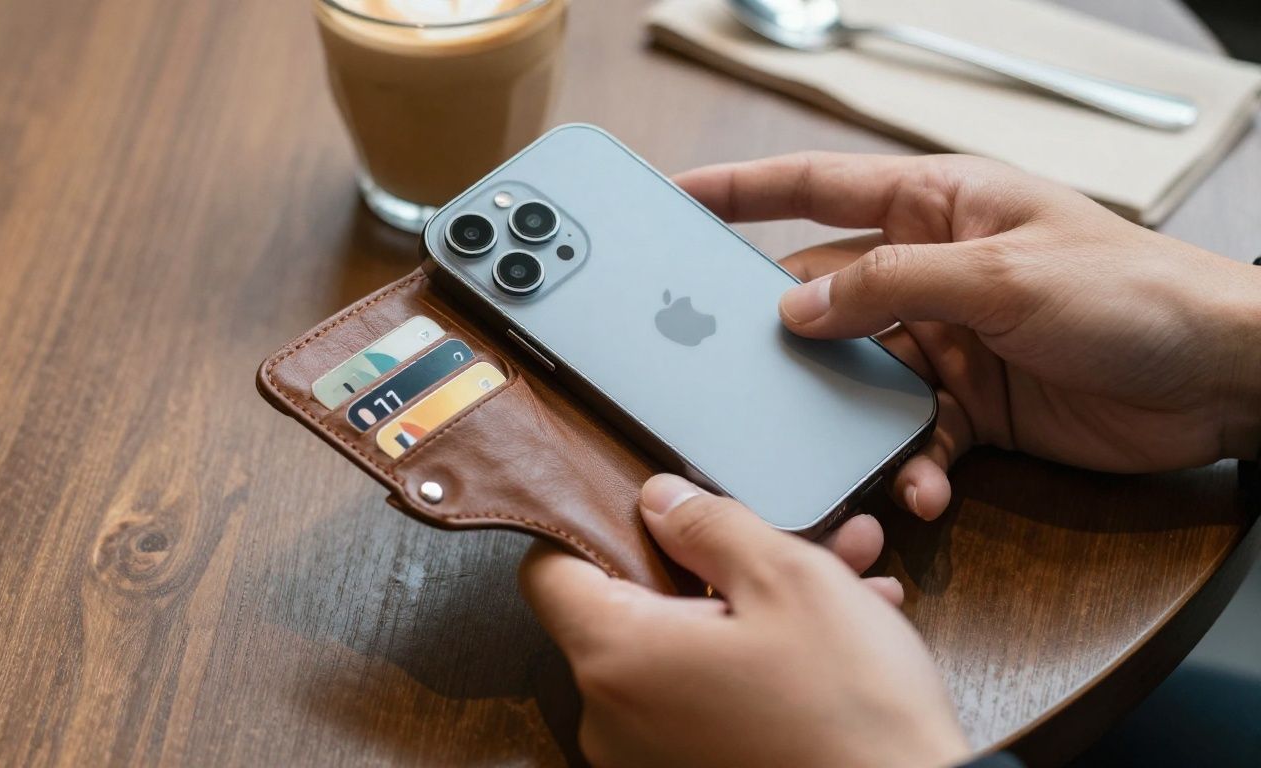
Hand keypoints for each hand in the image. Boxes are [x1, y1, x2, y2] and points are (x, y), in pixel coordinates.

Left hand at [521, 474, 969, 767]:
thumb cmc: (852, 713)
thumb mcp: (789, 580)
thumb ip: (710, 526)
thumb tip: (660, 500)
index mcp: (618, 658)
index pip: (550, 571)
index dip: (593, 525)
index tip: (647, 509)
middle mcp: (613, 718)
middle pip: (632, 608)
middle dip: (712, 564)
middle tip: (785, 536)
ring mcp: (648, 756)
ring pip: (686, 649)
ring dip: (754, 607)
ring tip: (843, 577)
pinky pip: (707, 696)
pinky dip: (757, 660)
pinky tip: (836, 634)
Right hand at [677, 153, 1260, 518]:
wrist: (1220, 379)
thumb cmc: (1131, 294)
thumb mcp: (1003, 276)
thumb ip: (893, 284)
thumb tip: (795, 308)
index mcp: (936, 207)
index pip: (817, 187)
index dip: (740, 190)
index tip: (676, 199)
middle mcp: (929, 271)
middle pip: (824, 300)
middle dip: (781, 340)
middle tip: (726, 373)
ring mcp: (946, 342)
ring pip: (857, 381)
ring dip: (847, 425)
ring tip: (841, 459)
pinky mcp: (970, 407)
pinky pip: (909, 438)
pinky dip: (906, 468)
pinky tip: (921, 490)